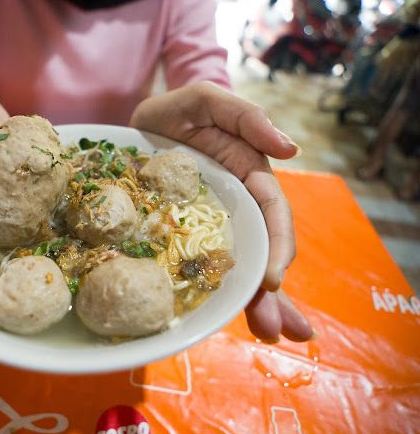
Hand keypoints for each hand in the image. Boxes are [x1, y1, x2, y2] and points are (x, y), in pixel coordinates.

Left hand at [129, 81, 313, 342]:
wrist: (144, 122)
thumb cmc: (178, 109)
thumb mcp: (206, 101)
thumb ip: (245, 117)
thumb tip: (289, 149)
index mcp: (248, 174)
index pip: (271, 213)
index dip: (276, 245)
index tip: (272, 280)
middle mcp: (238, 203)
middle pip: (263, 248)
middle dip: (272, 290)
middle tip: (275, 327)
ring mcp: (216, 221)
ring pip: (242, 264)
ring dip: (256, 301)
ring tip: (267, 332)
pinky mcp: (190, 232)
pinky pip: (206, 264)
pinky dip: (219, 292)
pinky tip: (224, 319)